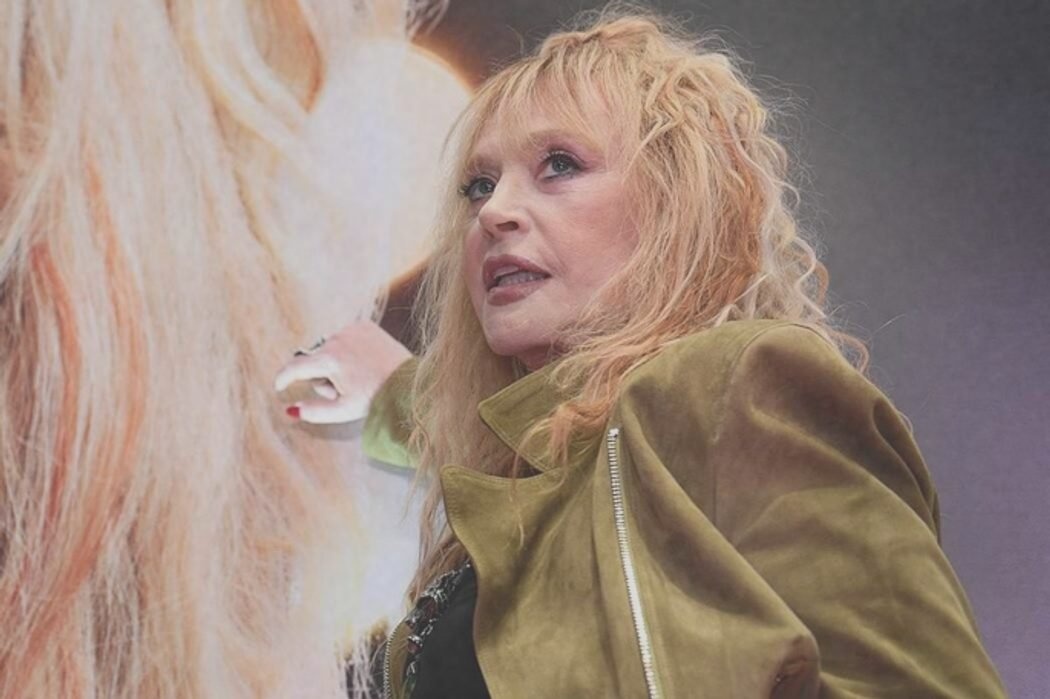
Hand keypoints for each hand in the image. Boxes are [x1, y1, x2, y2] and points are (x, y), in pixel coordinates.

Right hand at [275, 321, 411, 423]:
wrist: (408, 381)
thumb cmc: (376, 397)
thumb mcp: (343, 410)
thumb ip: (314, 412)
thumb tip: (291, 410)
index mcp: (330, 359)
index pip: (296, 367)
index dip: (284, 378)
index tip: (279, 386)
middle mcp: (338, 339)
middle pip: (314, 360)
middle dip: (321, 375)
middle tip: (344, 389)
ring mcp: (352, 329)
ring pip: (329, 348)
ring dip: (334, 362)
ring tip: (356, 375)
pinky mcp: (365, 325)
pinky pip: (345, 337)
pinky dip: (348, 349)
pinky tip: (364, 361)